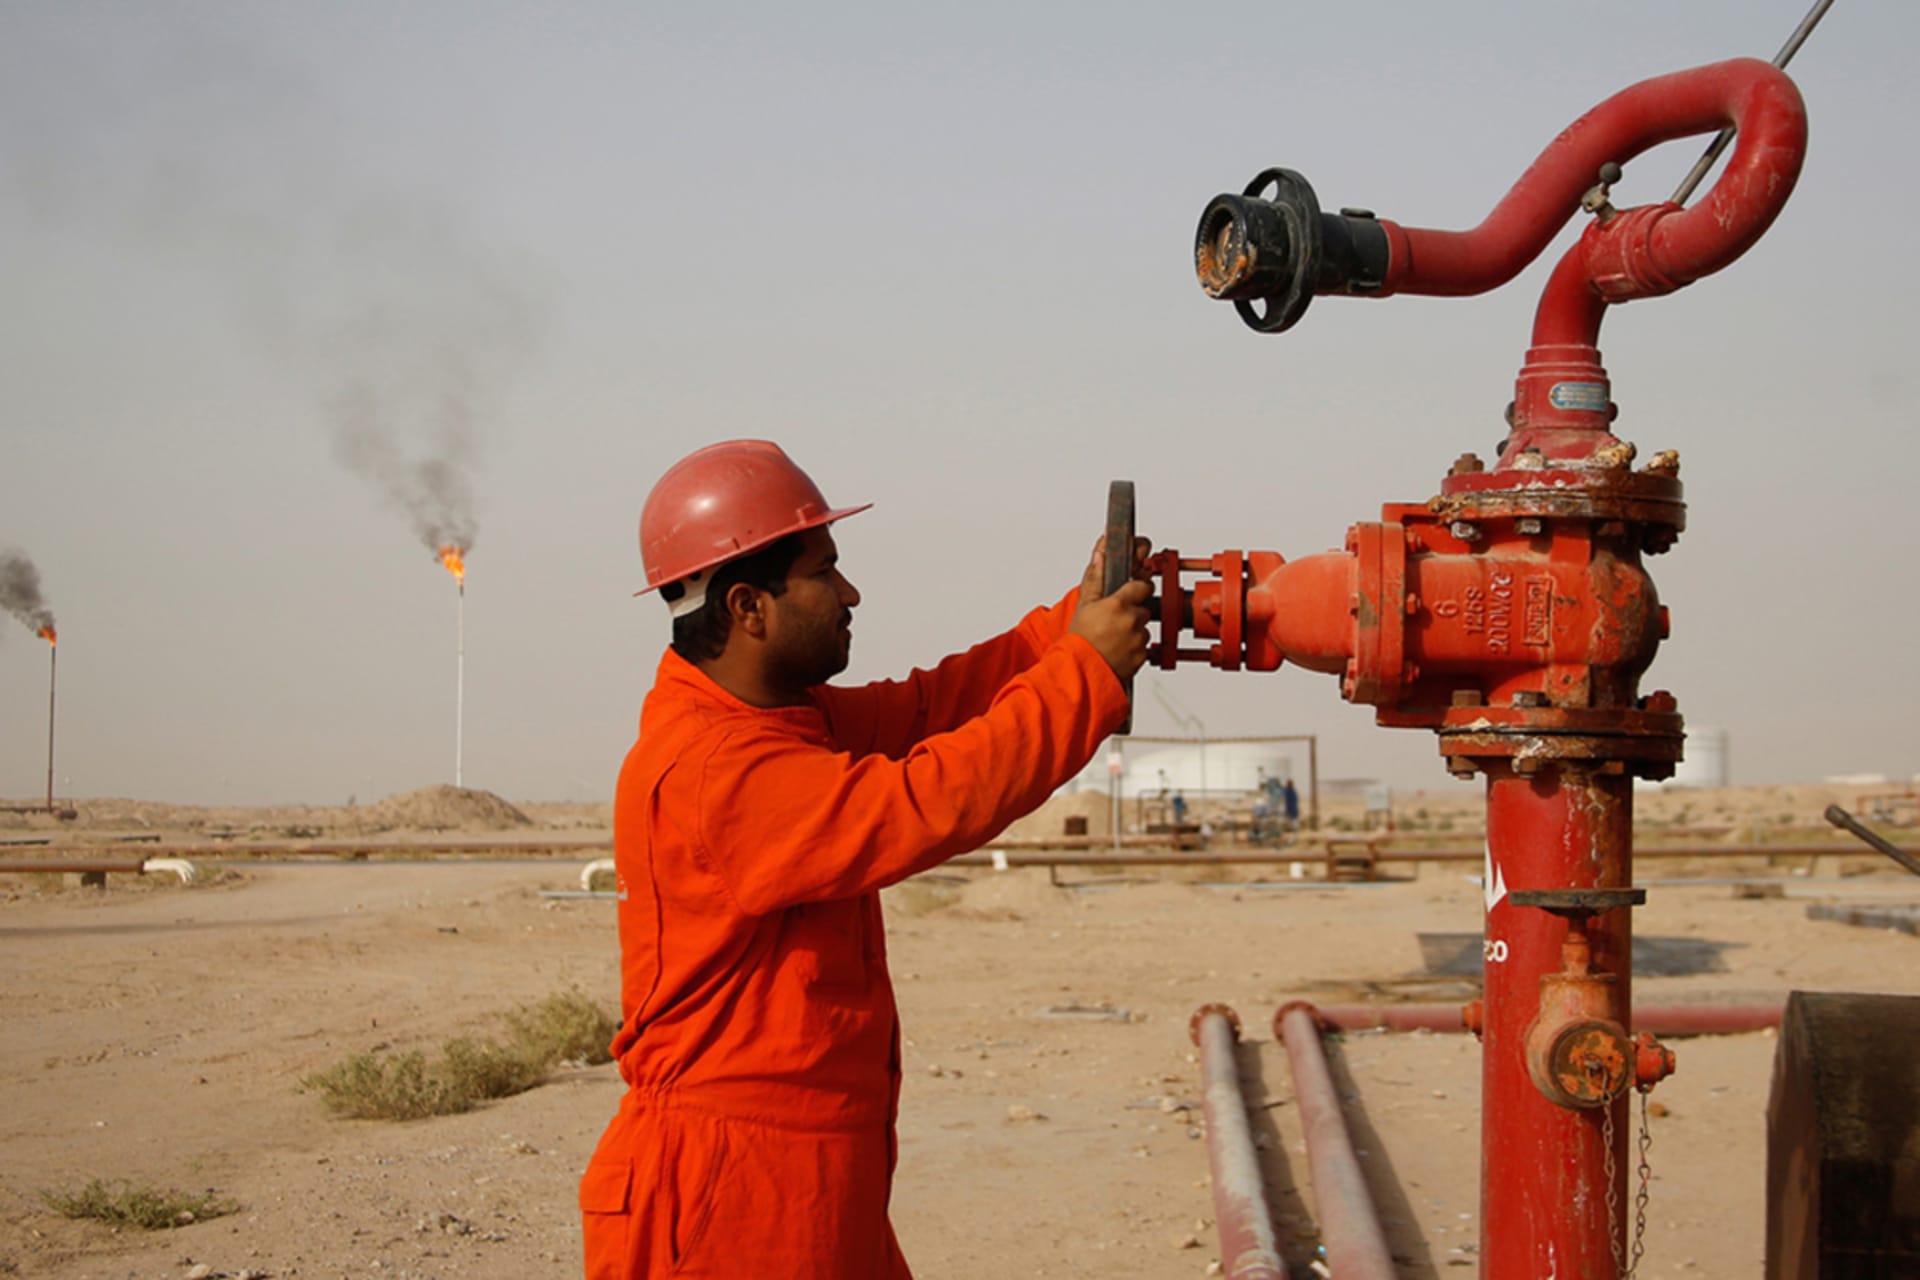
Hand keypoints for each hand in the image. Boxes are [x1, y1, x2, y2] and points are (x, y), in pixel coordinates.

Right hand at [1069, 537, 1151, 679]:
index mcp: (1119, 604)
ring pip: (1144, 628)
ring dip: (1133, 631)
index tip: (1131, 593)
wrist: (1080, 671)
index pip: (1142, 586)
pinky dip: (1134, 648)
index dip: (1136, 590)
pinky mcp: (1142, 655)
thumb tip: (1100, 556)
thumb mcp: (1084, 605)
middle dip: (1132, 613)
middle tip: (1114, 621)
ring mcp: (1139, 639)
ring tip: (1114, 638)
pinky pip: (1144, 647)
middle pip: (1143, 609)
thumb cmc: (1079, 640)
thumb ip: (1096, 579)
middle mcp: (1132, 620)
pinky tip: (1118, 649)